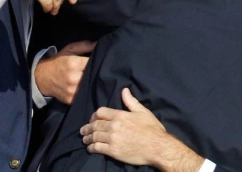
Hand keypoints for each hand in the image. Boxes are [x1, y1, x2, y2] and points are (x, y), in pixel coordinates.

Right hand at [34, 40, 95, 104]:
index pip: (93, 63)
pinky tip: (85, 87)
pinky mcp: (70, 100)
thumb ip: (85, 45)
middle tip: (97, 70)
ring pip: (89, 86)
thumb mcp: (69, 49)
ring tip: (91, 78)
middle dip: (95, 72)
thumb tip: (99, 44)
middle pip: (93, 76)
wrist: (42, 77)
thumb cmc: (58, 61)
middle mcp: (73, 78)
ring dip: (91, 83)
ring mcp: (72, 90)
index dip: (98, 62)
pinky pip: (83, 95)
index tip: (100, 61)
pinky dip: (86, 91)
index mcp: (73, 64)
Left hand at [80, 88, 203, 171]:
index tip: (92, 119)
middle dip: (87, 127)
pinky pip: (97, 148)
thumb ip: (131, 101)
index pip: (100, 112)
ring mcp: (112, 139)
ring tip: (85, 139)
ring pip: (94, 136)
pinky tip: (90, 148)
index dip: (94, 116)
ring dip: (87, 138)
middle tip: (83, 130)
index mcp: (120, 115)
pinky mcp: (113, 151)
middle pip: (94, 125)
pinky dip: (91, 148)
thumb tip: (124, 90)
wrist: (158, 147)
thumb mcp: (143, 112)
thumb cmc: (152, 129)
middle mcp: (114, 126)